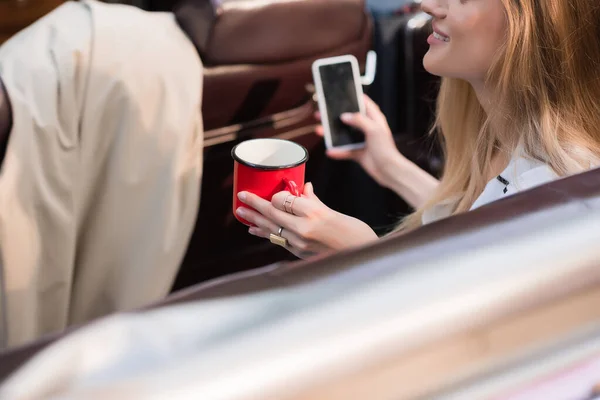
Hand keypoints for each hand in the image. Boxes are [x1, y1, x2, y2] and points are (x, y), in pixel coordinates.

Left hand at [235, 183, 377, 258]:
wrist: (363, 259)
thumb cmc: (354, 234)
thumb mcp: (334, 213)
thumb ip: (314, 201)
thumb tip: (303, 189)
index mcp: (314, 214)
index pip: (284, 201)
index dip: (275, 195)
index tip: (273, 192)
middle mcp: (304, 229)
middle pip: (272, 214)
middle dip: (254, 205)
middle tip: (241, 198)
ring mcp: (300, 244)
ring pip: (271, 229)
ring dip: (254, 220)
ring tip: (241, 214)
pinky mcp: (300, 254)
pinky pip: (278, 240)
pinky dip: (266, 233)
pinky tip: (256, 230)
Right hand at [315, 94, 404, 187]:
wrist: (388, 171)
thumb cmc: (386, 150)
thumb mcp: (374, 129)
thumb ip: (359, 120)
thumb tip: (345, 116)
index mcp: (374, 119)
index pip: (364, 103)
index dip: (354, 97)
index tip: (342, 93)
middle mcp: (367, 128)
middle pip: (349, 119)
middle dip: (335, 116)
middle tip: (323, 113)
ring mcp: (362, 140)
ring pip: (344, 134)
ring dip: (332, 134)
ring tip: (320, 130)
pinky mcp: (358, 152)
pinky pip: (344, 150)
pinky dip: (337, 151)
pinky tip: (330, 151)